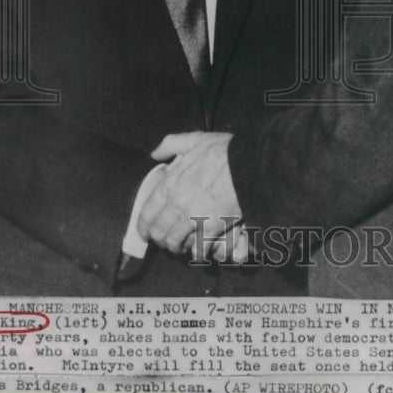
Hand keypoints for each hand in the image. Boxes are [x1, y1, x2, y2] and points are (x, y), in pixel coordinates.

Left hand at [137, 132, 245, 261]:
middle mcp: (177, 204)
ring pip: (176, 243)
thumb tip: (155, 154)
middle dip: (160, 239)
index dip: (143, 227)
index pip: (147, 213)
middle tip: (166, 240)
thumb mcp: (195, 140)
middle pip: (159, 232)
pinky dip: (198, 252)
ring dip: (177, 247)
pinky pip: (198, 249)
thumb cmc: (224, 151)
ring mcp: (193, 218)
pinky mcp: (212, 229)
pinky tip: (200, 250)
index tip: (145, 233)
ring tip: (182, 246)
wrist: (250, 164)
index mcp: (170, 184)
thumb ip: (171, 144)